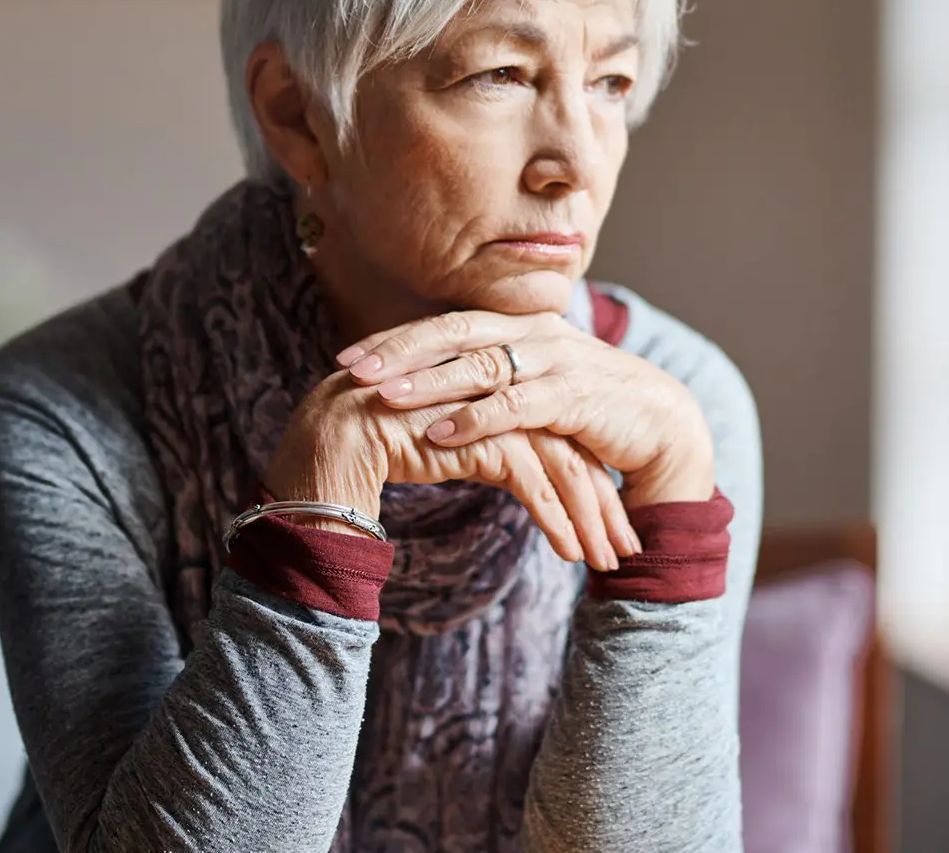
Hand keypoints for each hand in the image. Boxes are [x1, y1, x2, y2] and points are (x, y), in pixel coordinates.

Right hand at [262, 367, 634, 570]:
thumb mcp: (448, 447)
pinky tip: (572, 554)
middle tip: (625, 547)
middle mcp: (500, 390)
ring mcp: (490, 408)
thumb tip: (524, 471)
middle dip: (601, 502)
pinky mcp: (475, 434)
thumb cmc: (378, 450)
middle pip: (570, 446)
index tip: (610, 520)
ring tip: (606, 561)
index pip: (559, 434)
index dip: (588, 478)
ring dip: (589, 517)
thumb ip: (486, 446)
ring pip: (560, 464)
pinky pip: (531, 481)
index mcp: (497, 386)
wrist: (324, 448)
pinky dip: (556, 519)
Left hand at [335, 309, 715, 511]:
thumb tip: (426, 390)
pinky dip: (474, 418)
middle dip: (399, 351)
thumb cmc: (588, 409)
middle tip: (350, 369)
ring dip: (427, 382)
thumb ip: (489, 381)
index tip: (347, 357)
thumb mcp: (534, 387)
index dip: (396, 339)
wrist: (658, 425)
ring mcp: (556, 359)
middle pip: (454, 332)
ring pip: (479, 365)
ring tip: (382, 398)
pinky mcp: (574, 394)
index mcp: (519, 325)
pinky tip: (439, 433)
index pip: (446, 324)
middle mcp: (534, 332)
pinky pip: (515, 404)